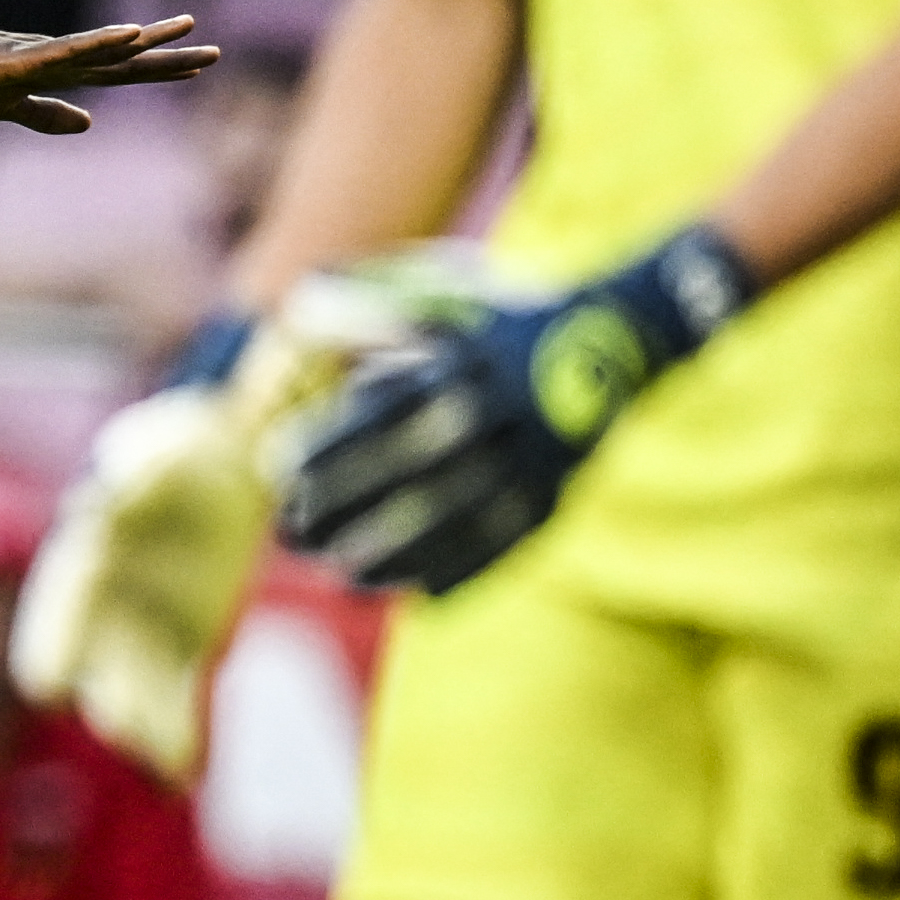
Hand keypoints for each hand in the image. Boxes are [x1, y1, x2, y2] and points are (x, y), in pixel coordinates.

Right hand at [0, 10, 218, 133]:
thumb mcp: (3, 109)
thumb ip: (43, 114)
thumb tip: (87, 123)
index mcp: (54, 74)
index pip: (116, 73)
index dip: (156, 70)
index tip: (196, 65)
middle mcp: (56, 61)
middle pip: (122, 61)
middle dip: (169, 57)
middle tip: (215, 51)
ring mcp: (39, 58)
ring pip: (103, 51)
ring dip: (146, 42)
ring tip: (187, 28)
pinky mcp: (18, 60)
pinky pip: (68, 53)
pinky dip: (100, 44)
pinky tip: (128, 35)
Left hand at [277, 226, 754, 595]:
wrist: (620, 336)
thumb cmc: (508, 322)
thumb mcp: (447, 306)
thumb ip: (379, 328)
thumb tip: (300, 329)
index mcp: (457, 367)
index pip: (376, 415)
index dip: (324, 450)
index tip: (278, 474)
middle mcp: (491, 416)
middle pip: (405, 475)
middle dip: (342, 510)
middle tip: (291, 533)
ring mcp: (527, 461)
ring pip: (451, 521)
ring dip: (390, 555)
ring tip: (340, 574)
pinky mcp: (554, 497)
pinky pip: (500, 547)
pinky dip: (455, 574)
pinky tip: (411, 593)